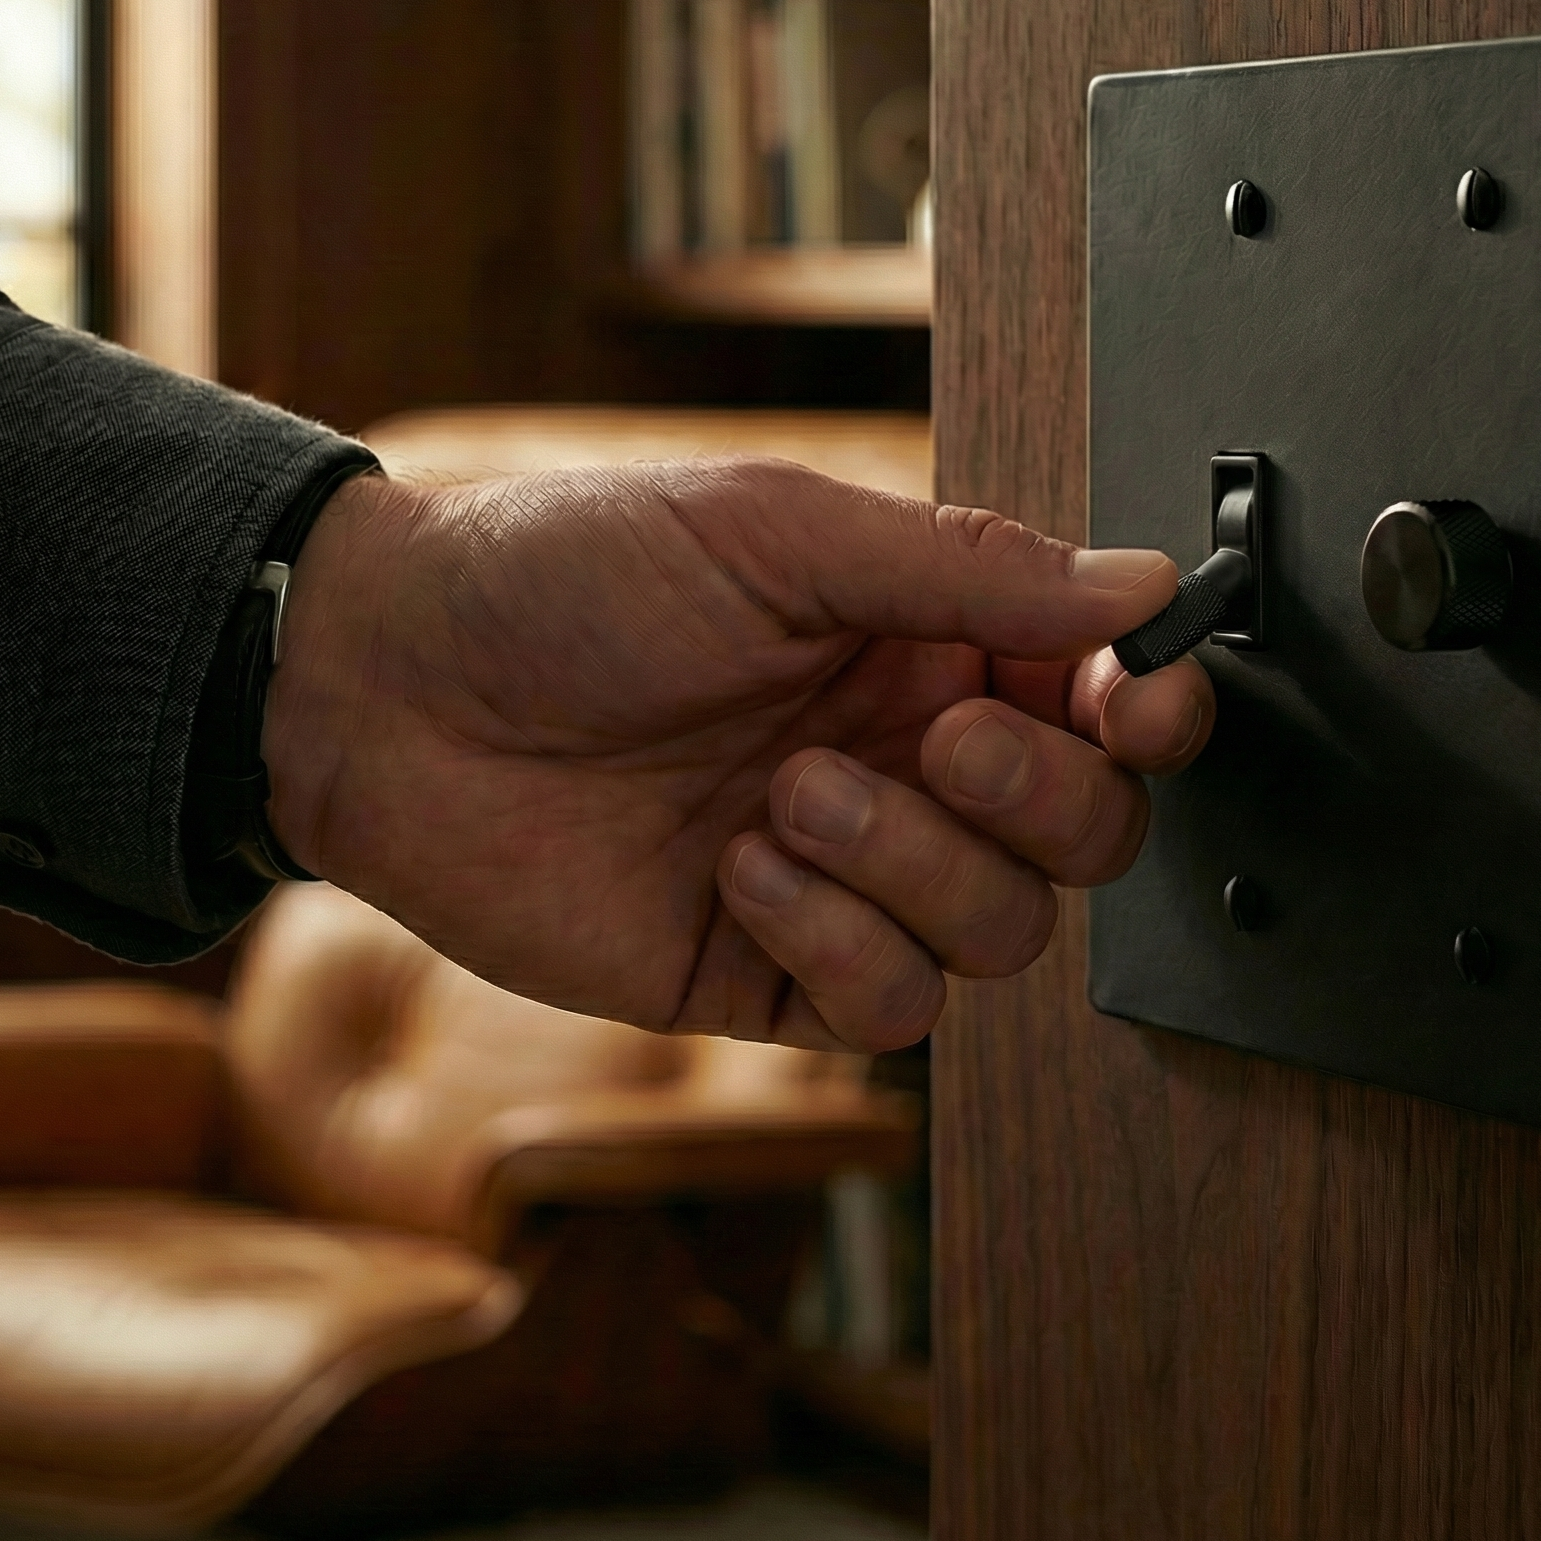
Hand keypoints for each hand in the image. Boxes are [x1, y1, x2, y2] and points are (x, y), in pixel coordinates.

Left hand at [261, 460, 1213, 1049]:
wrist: (388, 690)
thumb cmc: (562, 574)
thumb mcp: (774, 532)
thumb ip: (968, 565)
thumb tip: (1141, 585)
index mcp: (926, 641)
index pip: (1105, 697)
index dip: (1152, 707)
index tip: (1138, 699)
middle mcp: (908, 760)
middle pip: (1087, 833)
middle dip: (1041, 796)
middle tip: (942, 738)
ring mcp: (847, 875)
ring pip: (1004, 933)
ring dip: (914, 866)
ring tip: (788, 796)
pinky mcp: (773, 970)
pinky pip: (890, 1008)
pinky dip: (835, 940)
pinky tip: (740, 868)